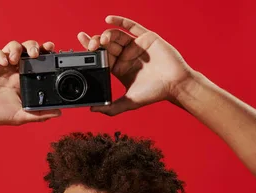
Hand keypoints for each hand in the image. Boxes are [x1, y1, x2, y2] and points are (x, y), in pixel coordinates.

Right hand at [0, 40, 60, 125]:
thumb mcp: (20, 116)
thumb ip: (39, 115)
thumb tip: (58, 113)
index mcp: (22, 79)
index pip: (36, 61)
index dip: (44, 53)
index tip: (52, 49)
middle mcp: (12, 69)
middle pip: (26, 49)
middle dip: (33, 46)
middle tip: (35, 54)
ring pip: (12, 46)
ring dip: (17, 49)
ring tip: (16, 60)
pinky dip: (0, 54)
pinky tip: (4, 63)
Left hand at [78, 15, 193, 115]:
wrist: (175, 85)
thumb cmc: (155, 93)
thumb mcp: (129, 102)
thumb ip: (112, 108)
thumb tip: (93, 109)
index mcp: (119, 68)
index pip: (101, 56)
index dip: (90, 49)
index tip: (80, 43)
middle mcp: (126, 55)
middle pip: (107, 45)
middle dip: (96, 43)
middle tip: (91, 46)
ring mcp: (136, 45)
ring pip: (116, 36)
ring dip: (107, 35)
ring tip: (102, 41)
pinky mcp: (146, 37)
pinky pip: (132, 26)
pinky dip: (120, 21)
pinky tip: (108, 19)